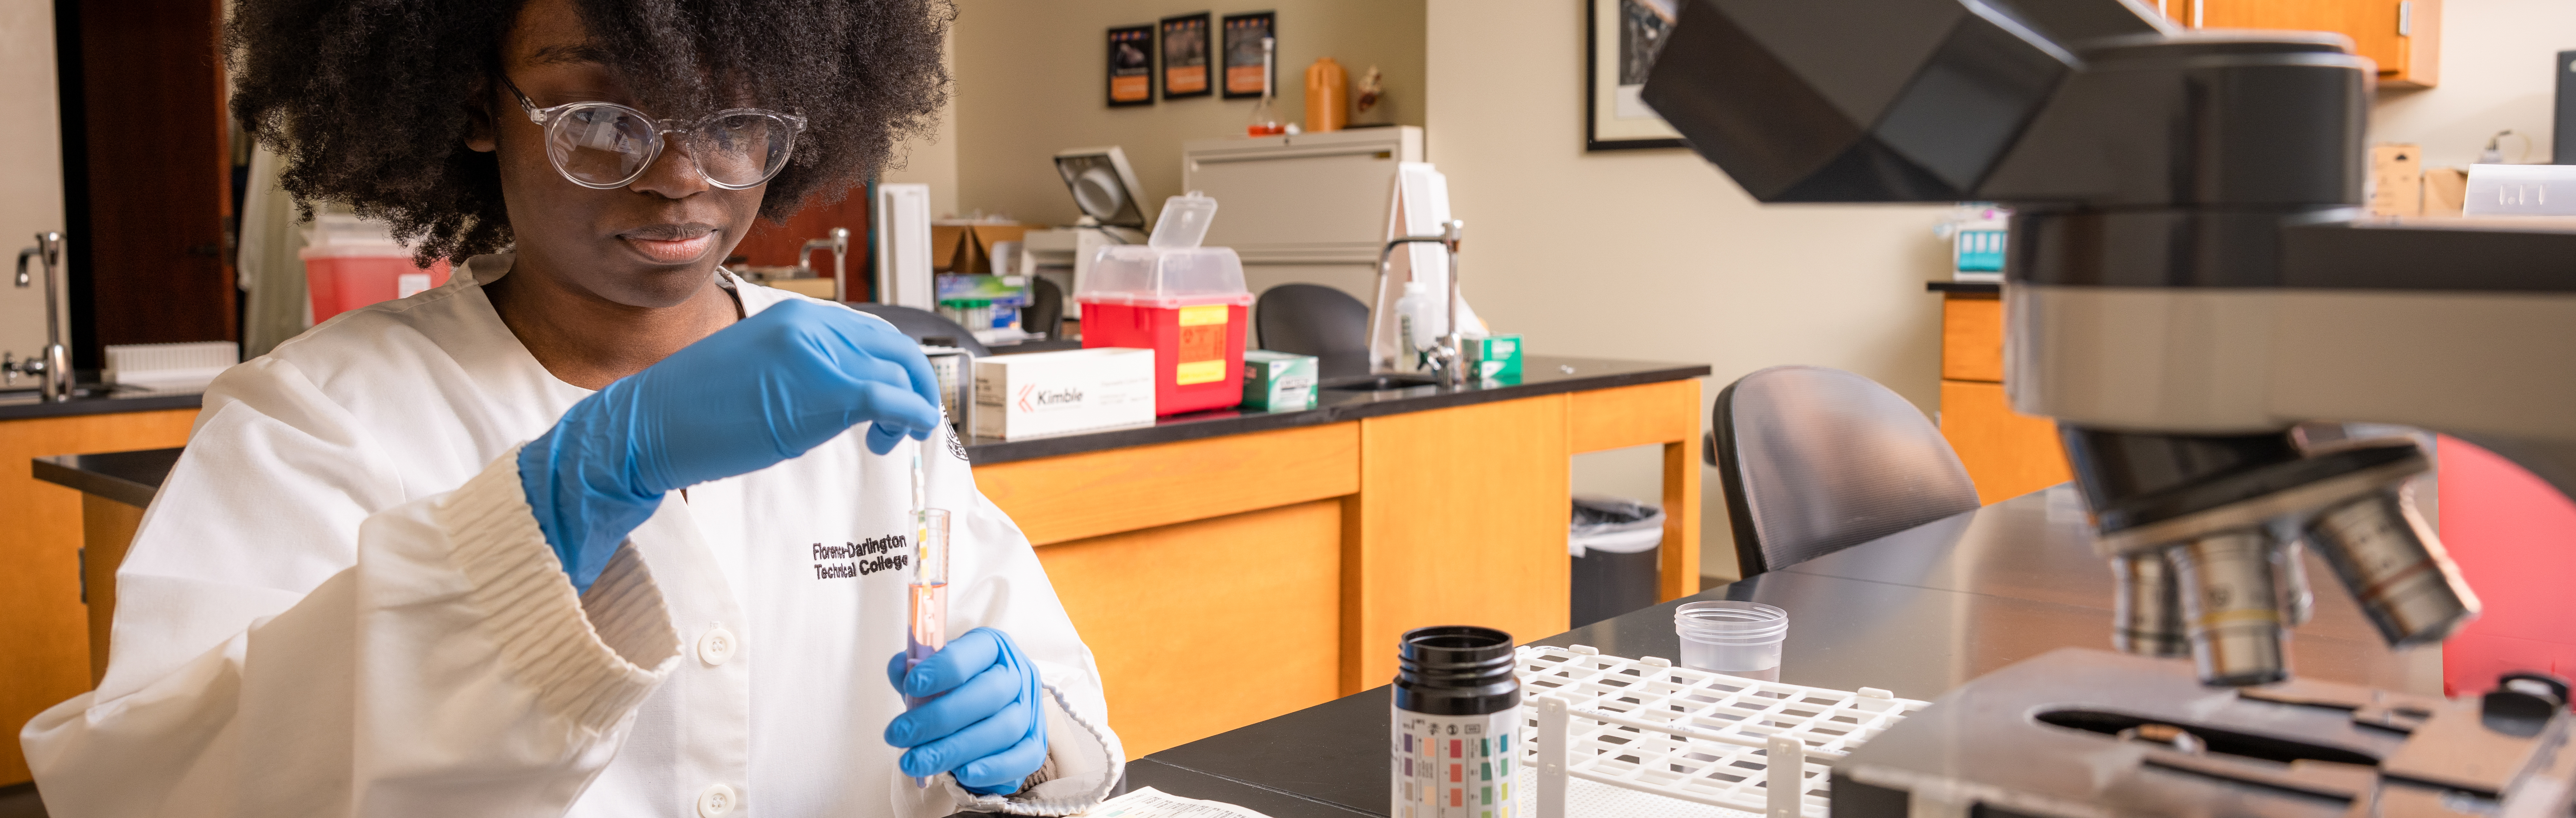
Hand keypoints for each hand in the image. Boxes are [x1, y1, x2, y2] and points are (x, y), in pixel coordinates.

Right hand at [520, 300, 943, 590]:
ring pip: (896, 373)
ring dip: (910, 406)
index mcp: (795, 315)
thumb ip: (805, 365)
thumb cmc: (696, 407)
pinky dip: (913, 414)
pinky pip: (888, 398)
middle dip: (914, 384)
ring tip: (890, 439)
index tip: (896, 395)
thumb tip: (844, 385)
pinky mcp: (821, 394)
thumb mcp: (761, 368)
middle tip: (909, 419)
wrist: (648, 425)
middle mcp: (810, 325)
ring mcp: (816, 356)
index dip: (893, 365)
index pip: (869, 331)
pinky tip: (910, 432)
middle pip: (893, 347)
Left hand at [883, 628, 1047, 793]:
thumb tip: (901, 670)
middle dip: (940, 717)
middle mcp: (1018, 675)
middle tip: (898, 734)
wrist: (980, 718)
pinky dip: (992, 767)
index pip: (974, 651)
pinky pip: (1022, 758)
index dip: (943, 668)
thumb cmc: (950, 691)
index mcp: (994, 648)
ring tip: (913, 762)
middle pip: (990, 693)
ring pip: (1003, 729)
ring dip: (955, 748)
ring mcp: (1030, 711)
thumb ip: (911, 671)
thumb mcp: (929, 675)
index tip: (910, 686)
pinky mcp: (1035, 744)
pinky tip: (961, 774)